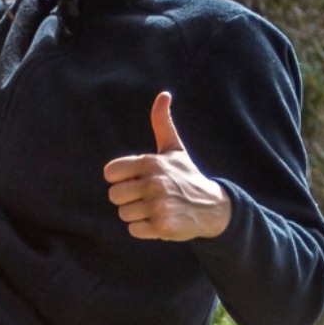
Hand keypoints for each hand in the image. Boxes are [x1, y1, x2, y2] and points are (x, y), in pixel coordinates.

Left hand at [104, 93, 233, 241]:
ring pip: (124, 214)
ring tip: (156, 208)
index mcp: (151, 162)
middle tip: (147, 197)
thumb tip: (164, 94)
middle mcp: (154, 182)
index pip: (111, 173)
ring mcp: (159, 205)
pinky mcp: (163, 226)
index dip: (120, 179)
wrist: (213, 207)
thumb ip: (163, 123)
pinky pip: (134, 230)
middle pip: (115, 196)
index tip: (136, 180)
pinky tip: (160, 220)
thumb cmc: (187, 176)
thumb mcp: (174, 149)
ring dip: (137, 215)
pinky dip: (145, 229)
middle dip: (128, 199)